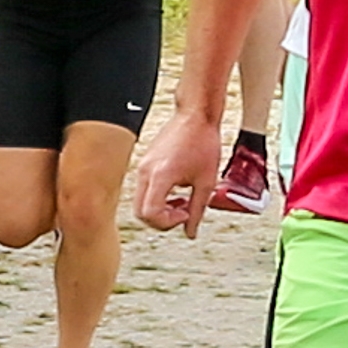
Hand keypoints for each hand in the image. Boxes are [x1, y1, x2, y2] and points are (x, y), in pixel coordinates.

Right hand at [126, 106, 218, 231]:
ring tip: (183, 201)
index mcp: (160, 176)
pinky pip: (145, 190)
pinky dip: (158, 197)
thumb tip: (190, 232)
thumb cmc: (203, 141)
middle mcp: (146, 171)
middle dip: (161, 220)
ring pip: (141, 202)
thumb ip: (197, 210)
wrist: (196, 115)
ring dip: (160, 209)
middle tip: (182, 214)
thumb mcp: (207, 181)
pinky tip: (177, 191)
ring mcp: (143, 166)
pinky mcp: (145, 163)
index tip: (185, 215)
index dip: (168, 222)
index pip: (150, 214)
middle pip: (141, 212)